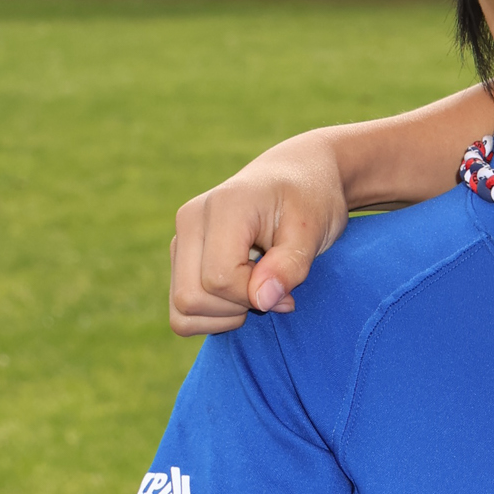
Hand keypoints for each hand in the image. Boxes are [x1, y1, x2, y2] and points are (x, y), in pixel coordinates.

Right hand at [170, 133, 350, 335]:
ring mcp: (180, 239)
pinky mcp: (181, 257)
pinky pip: (181, 312)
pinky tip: (240, 296)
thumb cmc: (311, 200)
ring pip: (181, 310)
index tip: (287, 288)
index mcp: (222, 207)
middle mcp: (190, 221)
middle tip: (273, 288)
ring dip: (224, 316)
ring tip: (256, 289)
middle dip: (237, 309)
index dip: (255, 295)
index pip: (220, 278)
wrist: (298, 176)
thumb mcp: (313, 230)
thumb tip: (262, 301)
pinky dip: (211, 317)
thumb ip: (289, 265)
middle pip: (191, 298)